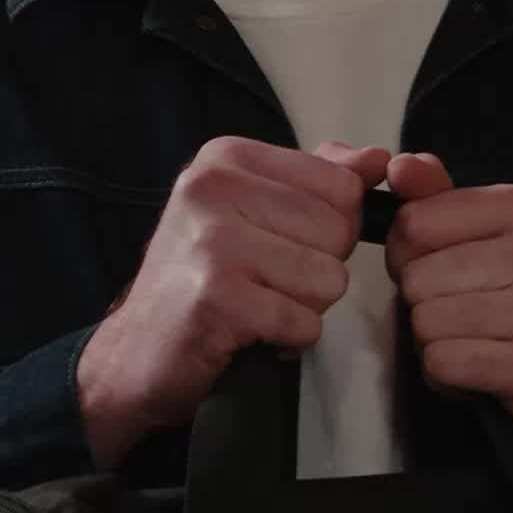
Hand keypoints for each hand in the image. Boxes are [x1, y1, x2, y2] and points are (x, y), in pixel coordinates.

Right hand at [77, 136, 390, 467]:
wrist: (133, 355)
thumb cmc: (198, 281)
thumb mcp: (251, 212)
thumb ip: (317, 180)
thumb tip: (379, 159)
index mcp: (227, 158)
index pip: (340, 184)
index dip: (332, 227)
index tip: (284, 245)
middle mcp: (214, 188)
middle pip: (338, 231)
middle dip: (318, 270)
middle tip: (266, 283)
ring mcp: (212, 242)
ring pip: (329, 277)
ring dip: (304, 307)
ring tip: (257, 306)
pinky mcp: (217, 298)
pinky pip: (303, 320)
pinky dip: (288, 338)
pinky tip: (250, 331)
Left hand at [384, 152, 512, 479]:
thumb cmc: (509, 306)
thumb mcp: (474, 240)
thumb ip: (433, 199)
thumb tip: (400, 164)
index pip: (414, 222)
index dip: (406, 256)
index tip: (440, 272)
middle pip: (417, 276)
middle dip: (422, 306)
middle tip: (464, 317)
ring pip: (426, 322)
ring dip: (434, 343)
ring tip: (474, 343)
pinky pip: (444, 362)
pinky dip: (446, 376)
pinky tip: (478, 372)